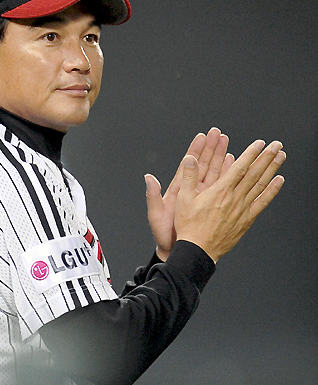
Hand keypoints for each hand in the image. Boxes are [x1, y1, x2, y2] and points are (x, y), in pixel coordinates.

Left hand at [145, 128, 233, 259]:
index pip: (188, 165)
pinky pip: (223, 189)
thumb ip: (153, 195)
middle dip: (211, 148)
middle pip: (203, 165)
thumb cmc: (164, 234)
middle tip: (218, 133)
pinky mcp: (212, 206)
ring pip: (215, 174)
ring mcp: (203, 198)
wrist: (176, 251)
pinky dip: (229, 177)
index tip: (201, 136)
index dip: (195, 150)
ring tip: (228, 143)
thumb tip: (148, 177)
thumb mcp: (156, 214)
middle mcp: (192, 191)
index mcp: (178, 190)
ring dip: (222, 158)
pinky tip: (236, 165)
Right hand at [174, 139, 285, 261]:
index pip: (239, 167)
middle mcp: (234, 198)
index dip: (251, 153)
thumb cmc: (190, 227)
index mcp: (220, 191)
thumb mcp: (183, 199)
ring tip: (281, 157)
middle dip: (266, 157)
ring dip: (272, 169)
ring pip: (261, 185)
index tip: (259, 143)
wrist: (198, 250)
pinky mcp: (246, 220)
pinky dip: (272, 191)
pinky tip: (279, 182)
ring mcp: (242, 209)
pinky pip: (262, 202)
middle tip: (276, 145)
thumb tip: (190, 159)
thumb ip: (189, 176)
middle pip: (255, 173)